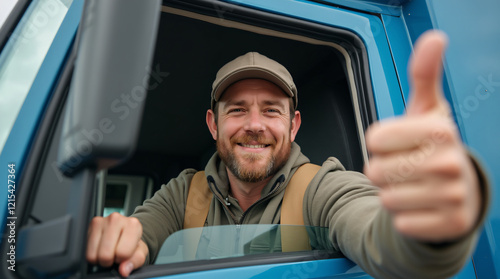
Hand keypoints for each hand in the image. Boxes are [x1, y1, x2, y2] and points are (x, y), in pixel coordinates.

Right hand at [86, 213, 147, 276]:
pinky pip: (86, 251)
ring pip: (94, 254)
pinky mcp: (90, 224)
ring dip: (100, 257)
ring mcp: (101, 220)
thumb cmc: (132, 243)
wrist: (124, 232)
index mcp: (133, 225)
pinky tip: (101, 247)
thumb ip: (135, 262)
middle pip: (105, 254)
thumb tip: (124, 270)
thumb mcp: (140, 253)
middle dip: (110, 260)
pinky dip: (93, 253)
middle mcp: (116, 219)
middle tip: (114, 253)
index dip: (122, 258)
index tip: (124, 254)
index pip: (122, 253)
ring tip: (108, 250)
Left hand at [364, 30, 480, 241]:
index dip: (379, 143)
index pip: (374, 139)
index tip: (399, 142)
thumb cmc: (432, 145)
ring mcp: (453, 198)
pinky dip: (404, 217)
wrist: (459, 190)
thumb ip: (424, 75)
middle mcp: (451, 164)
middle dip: (383, 170)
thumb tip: (435, 37)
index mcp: (440, 130)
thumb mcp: (427, 109)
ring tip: (414, 186)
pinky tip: (422, 207)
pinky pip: (400, 223)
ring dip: (392, 193)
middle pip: (375, 171)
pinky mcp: (449, 226)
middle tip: (406, 167)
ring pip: (386, 198)